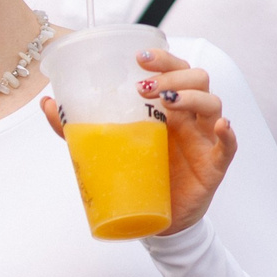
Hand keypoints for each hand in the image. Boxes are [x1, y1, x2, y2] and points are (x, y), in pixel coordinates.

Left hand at [41, 47, 237, 234]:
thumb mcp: (106, 146)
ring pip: (212, 104)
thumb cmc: (137, 173)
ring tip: (167, 102)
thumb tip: (47, 103)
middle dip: (173, 75)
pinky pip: (228, 144)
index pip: (174, 70)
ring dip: (192, 97)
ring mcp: (203, 138)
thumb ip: (78, 126)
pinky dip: (228, 132)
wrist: (154, 218)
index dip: (163, 59)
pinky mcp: (214, 164)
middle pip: (197, 79)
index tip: (139, 58)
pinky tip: (219, 126)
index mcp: (166, 107)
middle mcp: (188, 117)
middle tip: (145, 87)